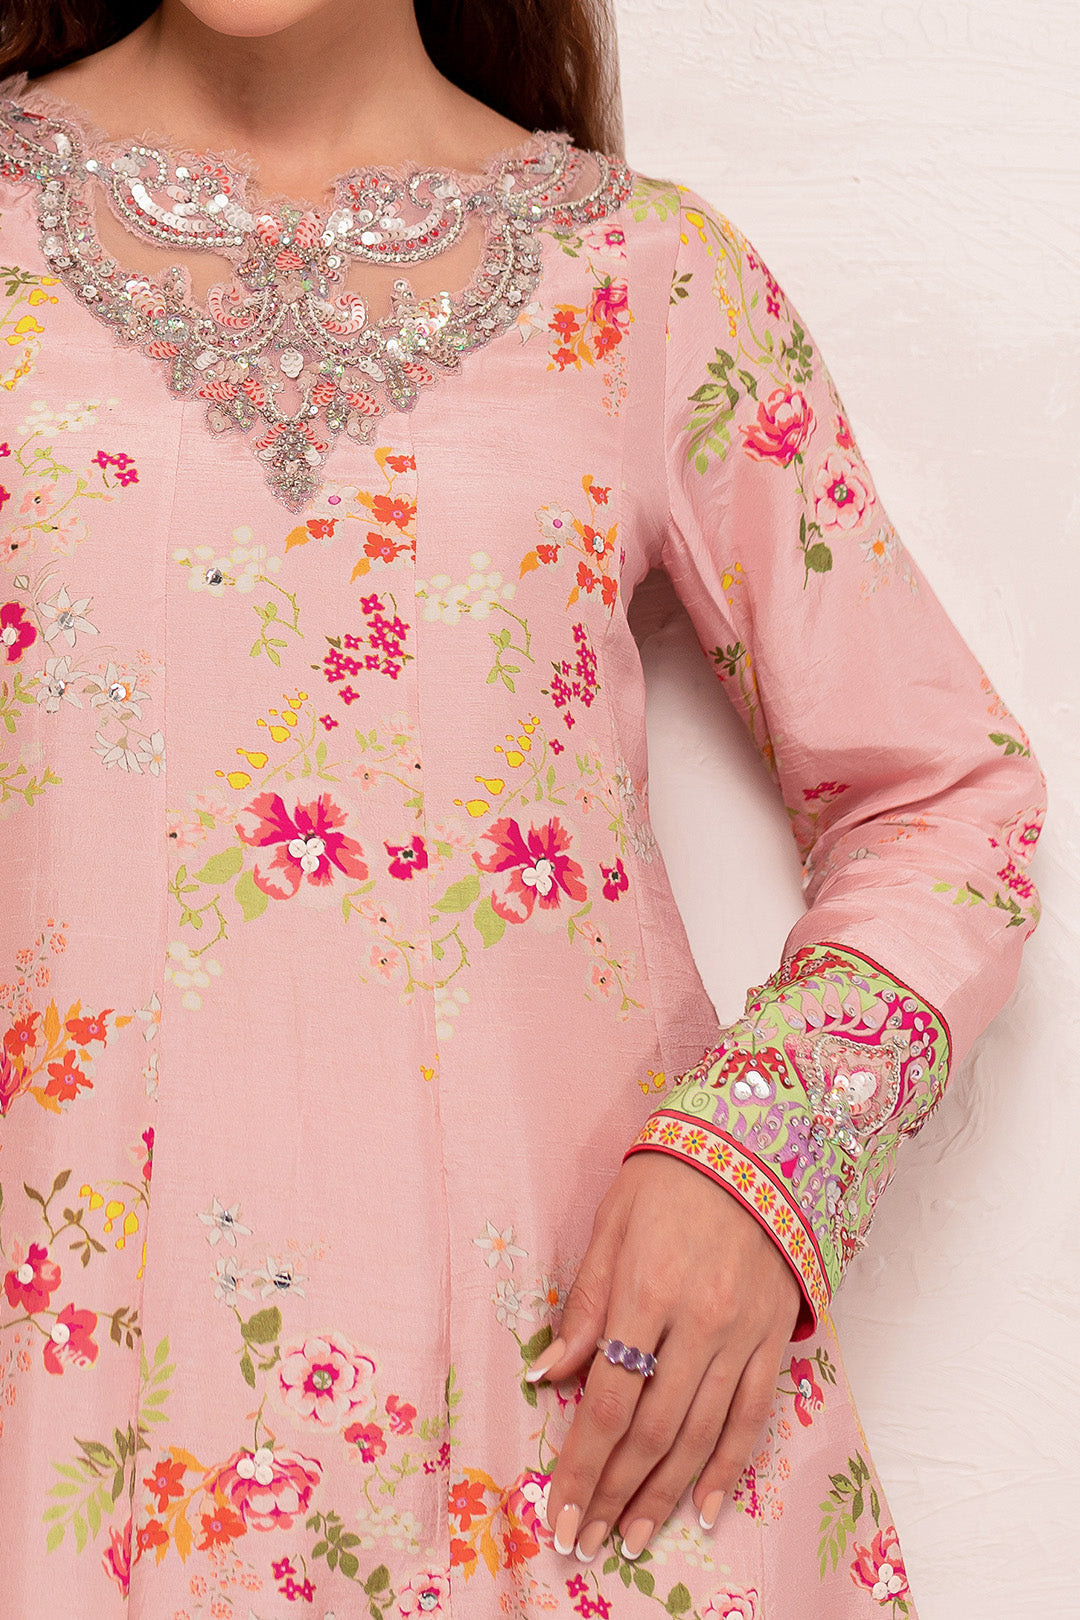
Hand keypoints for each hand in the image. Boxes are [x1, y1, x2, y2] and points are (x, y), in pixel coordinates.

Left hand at [532, 1150, 800, 1563]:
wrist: (759, 1144)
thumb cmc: (672, 1177)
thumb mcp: (612, 1223)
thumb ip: (584, 1303)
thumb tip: (549, 1375)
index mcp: (648, 1290)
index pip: (608, 1398)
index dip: (581, 1464)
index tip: (559, 1509)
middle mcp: (699, 1322)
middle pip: (651, 1430)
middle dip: (614, 1493)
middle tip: (587, 1541)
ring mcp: (743, 1335)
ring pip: (701, 1435)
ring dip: (663, 1495)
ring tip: (632, 1538)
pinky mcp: (774, 1338)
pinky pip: (752, 1416)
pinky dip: (728, 1467)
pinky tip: (704, 1507)